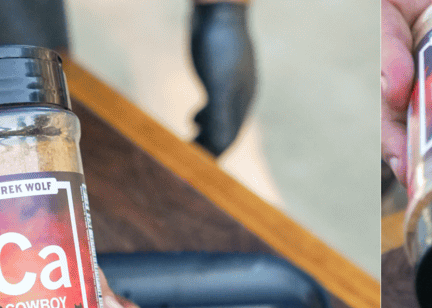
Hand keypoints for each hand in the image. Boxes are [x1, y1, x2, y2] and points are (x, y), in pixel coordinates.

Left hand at [191, 0, 255, 156]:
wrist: (220, 4)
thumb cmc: (219, 42)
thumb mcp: (218, 82)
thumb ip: (220, 115)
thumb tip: (220, 149)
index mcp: (242, 101)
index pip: (230, 137)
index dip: (213, 154)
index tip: (196, 168)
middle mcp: (240, 95)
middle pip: (227, 131)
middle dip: (210, 147)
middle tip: (189, 160)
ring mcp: (230, 83)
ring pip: (221, 118)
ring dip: (206, 133)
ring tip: (191, 141)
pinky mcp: (219, 71)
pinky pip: (215, 102)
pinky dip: (205, 115)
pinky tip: (194, 116)